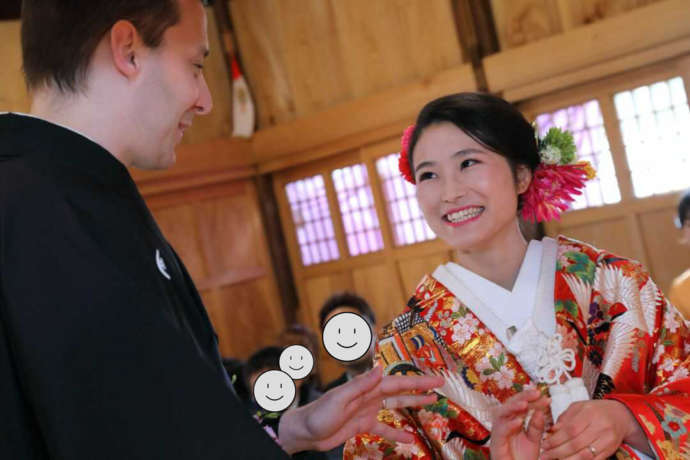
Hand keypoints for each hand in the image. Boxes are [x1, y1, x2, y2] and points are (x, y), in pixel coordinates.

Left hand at [276, 365, 443, 453]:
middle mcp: (369, 396)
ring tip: (431, 404)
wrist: (304, 432)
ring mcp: (367, 410)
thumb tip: (379, 369)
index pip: (396, 382)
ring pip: (395, 406)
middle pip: (399, 391)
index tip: (434, 380)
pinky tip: (409, 439)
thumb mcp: (339, 399)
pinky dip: (397, 433)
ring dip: (412, 405)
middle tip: (439, 387)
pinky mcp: (362, 425)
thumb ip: (360, 385)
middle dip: (419, 388)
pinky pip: (384, 428)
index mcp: (366, 388)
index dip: (416, 381)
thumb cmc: (319, 414)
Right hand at [490, 389, 549, 459]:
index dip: (532, 400)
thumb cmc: (523, 459)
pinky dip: (508, 425)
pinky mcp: (496, 445)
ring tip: (525, 404)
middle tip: (536, 393)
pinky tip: (518, 422)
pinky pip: (500, 432)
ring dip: (513, 407)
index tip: (545, 397)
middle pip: (510, 405)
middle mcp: (504, 425)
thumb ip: (536, 427)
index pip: (521, 406)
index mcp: (513, 423)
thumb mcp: (533, 441)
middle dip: (522, 397)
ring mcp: (499, 434)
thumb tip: (539, 411)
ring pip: (501, 414)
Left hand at [541, 400, 648, 458]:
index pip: (570, 429)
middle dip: (558, 452)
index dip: (556, 439)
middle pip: (576, 443)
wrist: (620, 416)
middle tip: (545, 456)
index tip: (544, 444)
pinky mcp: (611, 450)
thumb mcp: (578, 407)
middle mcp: (600, 427)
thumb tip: (551, 430)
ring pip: (585, 455)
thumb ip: (564, 418)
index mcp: (589, 413)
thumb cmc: (594, 410)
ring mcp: (607, 440)